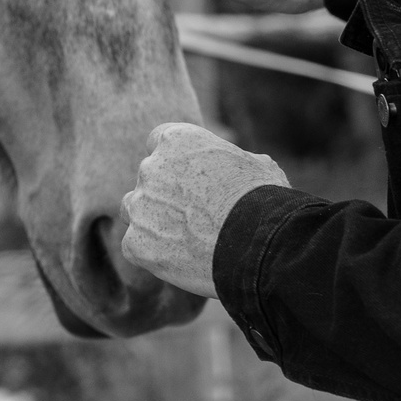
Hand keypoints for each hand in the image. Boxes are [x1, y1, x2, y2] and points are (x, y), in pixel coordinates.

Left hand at [119, 122, 289, 298]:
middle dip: (164, 194)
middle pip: (148, 179)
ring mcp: (140, 206)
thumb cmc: (265, 202)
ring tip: (186, 239)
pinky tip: (181, 261)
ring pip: (135, 211)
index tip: (188, 179)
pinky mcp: (135, 243)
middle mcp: (151, 167)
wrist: (258, 245)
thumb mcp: (258, 165)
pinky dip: (153, 254)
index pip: (159, 142)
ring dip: (152, 222)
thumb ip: (235, 161)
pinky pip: (135, 247)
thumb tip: (242, 166)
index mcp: (177, 140)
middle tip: (193, 216)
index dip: (174, 162)